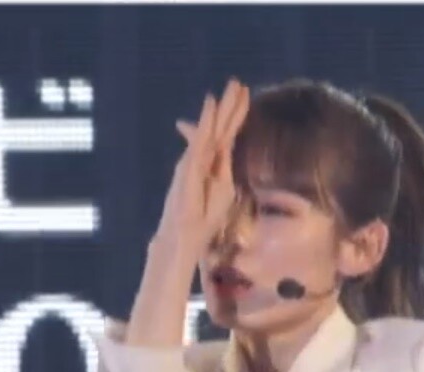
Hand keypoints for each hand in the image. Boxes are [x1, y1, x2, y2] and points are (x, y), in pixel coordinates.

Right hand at [155, 78, 249, 251]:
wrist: (179, 237)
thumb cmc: (199, 221)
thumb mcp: (218, 195)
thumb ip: (220, 174)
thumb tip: (221, 157)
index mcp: (215, 167)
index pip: (227, 137)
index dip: (235, 116)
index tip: (244, 95)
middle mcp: (203, 159)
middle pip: (220, 128)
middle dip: (230, 105)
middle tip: (237, 81)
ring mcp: (195, 161)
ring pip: (212, 129)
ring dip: (222, 108)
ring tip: (232, 86)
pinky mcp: (189, 167)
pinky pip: (201, 140)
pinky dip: (206, 121)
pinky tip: (211, 104)